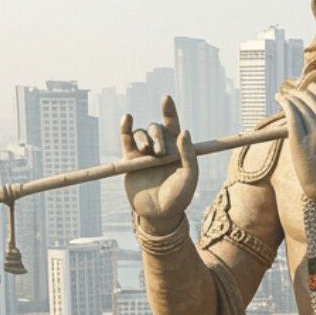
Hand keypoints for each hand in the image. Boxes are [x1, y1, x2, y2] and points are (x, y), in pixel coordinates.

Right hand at [122, 95, 197, 232]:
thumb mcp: (189, 176)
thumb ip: (188, 154)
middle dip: (157, 136)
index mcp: (177, 150)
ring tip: (146, 152)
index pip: (173, 125)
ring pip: (141, 134)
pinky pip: (126, 140)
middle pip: (156, 129)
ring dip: (144, 138)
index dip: (169, 111)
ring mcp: (145, 154)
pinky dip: (125, 128)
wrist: (159, 215)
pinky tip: (126, 119)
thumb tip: (184, 131)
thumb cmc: (178, 198)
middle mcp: (161, 149)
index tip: (165, 99)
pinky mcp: (130, 161)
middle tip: (159, 153)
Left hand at [279, 83, 315, 205]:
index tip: (308, 90)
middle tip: (291, 94)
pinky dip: (285, 104)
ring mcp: (315, 134)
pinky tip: (280, 100)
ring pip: (301, 106)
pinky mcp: (300, 142)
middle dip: (300, 94)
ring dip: (290, 97)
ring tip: (281, 96)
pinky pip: (292, 116)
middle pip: (313, 100)